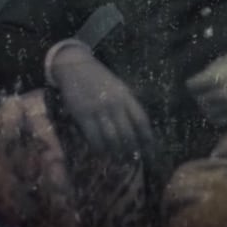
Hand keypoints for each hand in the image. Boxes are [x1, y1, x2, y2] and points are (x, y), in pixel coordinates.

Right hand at [49, 44, 153, 159]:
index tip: (151, 151)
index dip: (148, 138)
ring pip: (111, 137)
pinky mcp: (82, 114)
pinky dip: (99, 148)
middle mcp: (114, 103)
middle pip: (128, 133)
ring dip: (117, 152)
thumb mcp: (118, 87)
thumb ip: (127, 104)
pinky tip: (102, 153)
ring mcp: (98, 109)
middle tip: (134, 161)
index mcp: (126, 95)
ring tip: (120, 161)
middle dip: (132, 150)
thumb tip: (138, 127)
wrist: (74, 66)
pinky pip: (93, 137)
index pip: (141, 120)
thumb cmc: (99, 78)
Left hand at [185, 45, 226, 126]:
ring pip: (208, 112)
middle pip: (200, 100)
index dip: (193, 83)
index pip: (192, 86)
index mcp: (216, 78)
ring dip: (208, 106)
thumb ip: (212, 69)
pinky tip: (221, 109)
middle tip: (205, 90)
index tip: (197, 82)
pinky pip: (221, 120)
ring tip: (213, 100)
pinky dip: (217, 116)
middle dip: (200, 95)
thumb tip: (201, 78)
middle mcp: (221, 95)